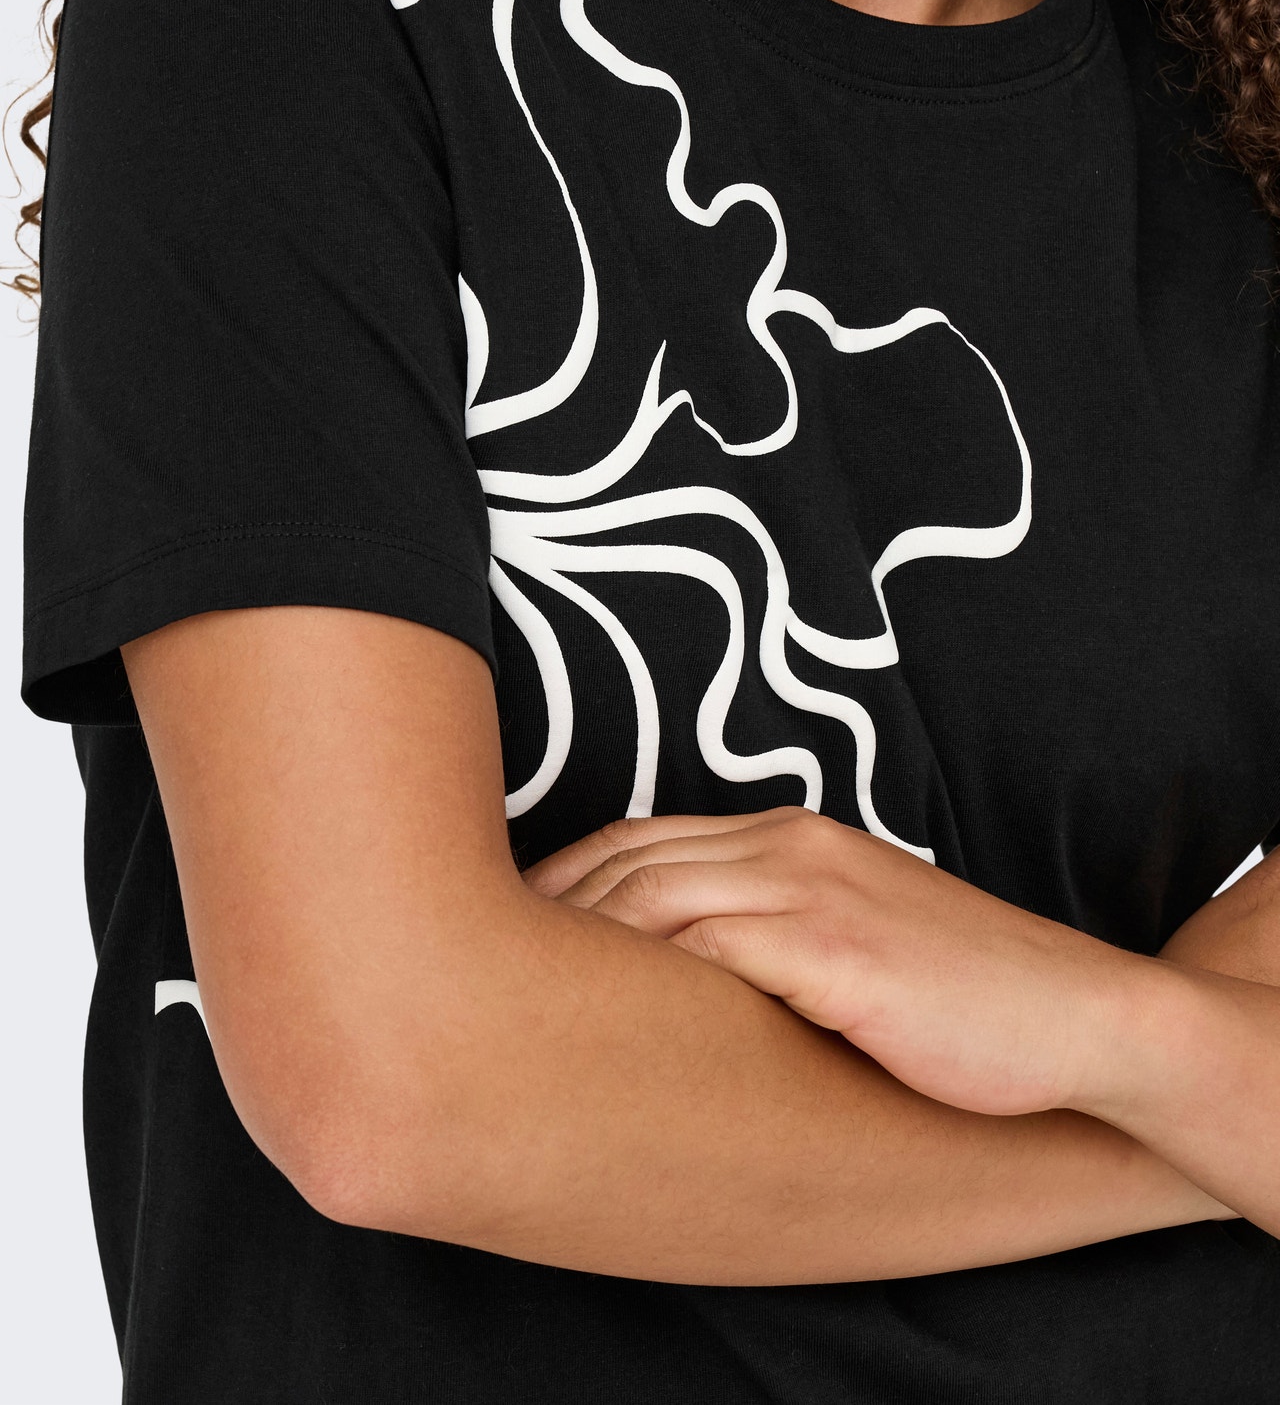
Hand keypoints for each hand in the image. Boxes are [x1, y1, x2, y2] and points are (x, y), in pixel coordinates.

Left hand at [522, 808, 1156, 1119]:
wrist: (1072, 1017)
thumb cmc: (957, 994)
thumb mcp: (852, 940)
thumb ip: (770, 931)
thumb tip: (684, 967)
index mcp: (790, 838)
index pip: (640, 840)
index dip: (561, 880)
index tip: (504, 931)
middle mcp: (789, 846)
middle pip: (626, 858)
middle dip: (540, 907)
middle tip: (470, 960)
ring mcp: (810, 891)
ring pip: (649, 894)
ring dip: (570, 940)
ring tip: (508, 995)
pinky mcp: (833, 952)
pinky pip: (707, 947)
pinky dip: (639, 972)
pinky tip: (596, 1018)